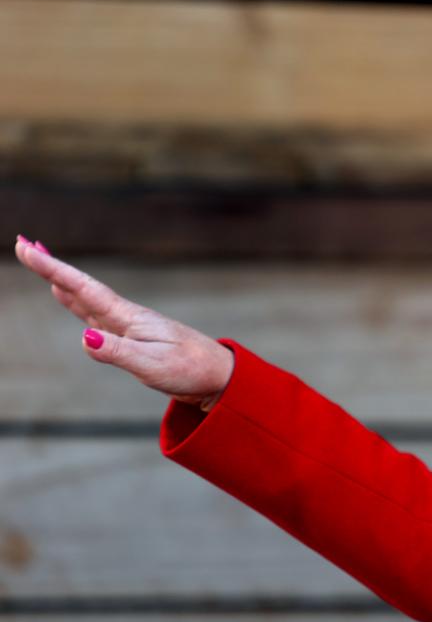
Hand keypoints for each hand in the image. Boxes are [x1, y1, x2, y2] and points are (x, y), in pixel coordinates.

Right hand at [13, 236, 234, 409]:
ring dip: (62, 282)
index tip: (27, 247)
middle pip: (82, 288)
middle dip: (52, 268)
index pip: (85, 289)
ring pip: (88, 299)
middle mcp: (127, 317)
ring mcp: (130, 327)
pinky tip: (73, 299)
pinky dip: (79, 302)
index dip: (54, 269)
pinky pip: (97, 316)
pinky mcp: (133, 339)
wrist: (219, 377)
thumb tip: (85, 338)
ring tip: (42, 263)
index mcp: (129, 319)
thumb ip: (118, 352)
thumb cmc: (190, 371)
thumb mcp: (152, 365)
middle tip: (24, 244)